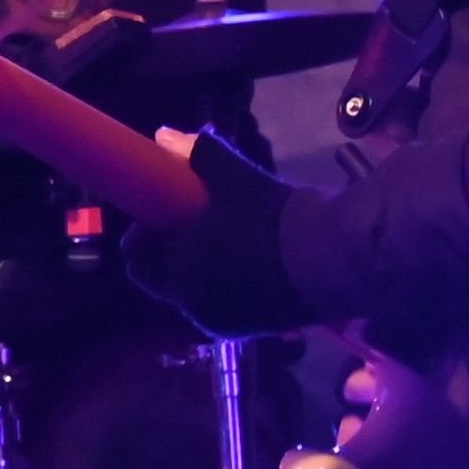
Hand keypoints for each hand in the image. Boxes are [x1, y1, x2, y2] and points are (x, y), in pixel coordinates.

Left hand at [116, 131, 319, 341]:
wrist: (333, 259)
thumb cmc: (275, 216)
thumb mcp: (235, 177)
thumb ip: (196, 155)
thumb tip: (163, 136)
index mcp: (177, 268)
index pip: (136, 254)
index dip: (145, 232)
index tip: (166, 214)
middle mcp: (190, 302)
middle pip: (160, 277)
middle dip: (167, 255)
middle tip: (193, 229)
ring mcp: (219, 321)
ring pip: (190, 293)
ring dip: (196, 274)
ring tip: (226, 246)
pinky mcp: (248, 332)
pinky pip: (218, 307)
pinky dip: (222, 289)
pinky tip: (247, 267)